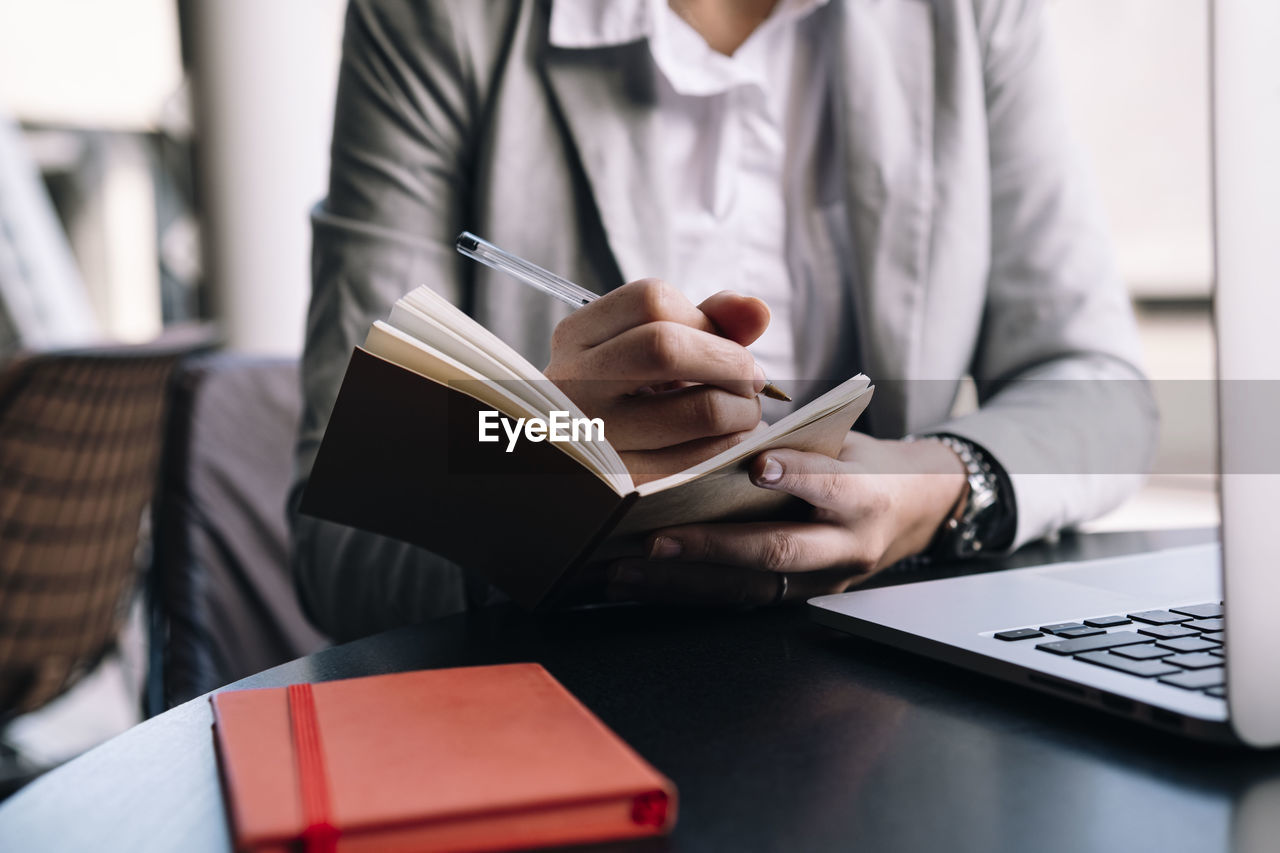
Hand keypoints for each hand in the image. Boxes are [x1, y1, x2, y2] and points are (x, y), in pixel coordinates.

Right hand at [545, 278, 771, 482]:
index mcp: (577, 337)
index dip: (704, 319)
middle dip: (731, 361)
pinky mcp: (624, 484)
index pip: (651, 300)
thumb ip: (706, 321)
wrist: (579, 462)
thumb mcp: (649, 349)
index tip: (721, 342)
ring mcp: (594, 437)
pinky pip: (704, 461)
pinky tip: (730, 442)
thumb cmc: (627, 394)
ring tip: (744, 412)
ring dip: (743, 410)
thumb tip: (759, 310)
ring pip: (699, 411)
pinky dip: (733, 447)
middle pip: (668, 348)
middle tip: (751, 380)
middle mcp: (575, 383)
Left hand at [606, 432, 967, 604]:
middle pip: (779, 552)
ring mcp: (820, 583)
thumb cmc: (866, 465)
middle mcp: (846, 548)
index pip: (832, 487)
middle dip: (713, 547)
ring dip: (681, 581)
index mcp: (867, 497)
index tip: (757, 464)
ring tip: (627, 569)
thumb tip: (719, 422)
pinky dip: (683, 591)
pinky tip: (639, 583)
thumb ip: (795, 440)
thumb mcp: (845, 441)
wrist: (913, 512)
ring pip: (747, 589)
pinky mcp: (794, 600)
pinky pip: (735, 599)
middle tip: (659, 537)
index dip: (797, 476)